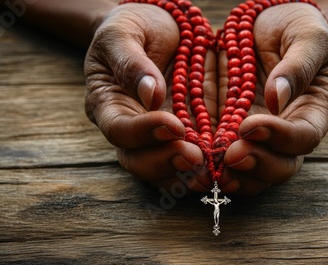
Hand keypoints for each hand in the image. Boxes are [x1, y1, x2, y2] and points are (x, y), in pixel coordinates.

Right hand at [84, 4, 217, 191]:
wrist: (154, 27)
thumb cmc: (133, 27)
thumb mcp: (123, 32)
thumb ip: (132, 62)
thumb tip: (151, 95)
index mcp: (107, 105)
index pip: (119, 129)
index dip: (144, 132)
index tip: (174, 125)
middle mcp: (128, 128)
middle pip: (137, 160)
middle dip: (166, 162)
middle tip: (195, 159)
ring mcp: (153, 137)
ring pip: (161, 170)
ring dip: (184, 175)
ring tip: (209, 174)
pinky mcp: (179, 137)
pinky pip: (184, 162)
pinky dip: (200, 169)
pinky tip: (220, 170)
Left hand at [218, 3, 327, 194]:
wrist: (269, 23)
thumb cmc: (296, 27)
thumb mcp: (307, 37)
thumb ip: (297, 67)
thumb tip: (277, 99)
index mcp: (316, 110)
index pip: (304, 136)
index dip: (280, 137)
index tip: (251, 125)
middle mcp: (292, 131)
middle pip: (283, 165)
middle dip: (257, 164)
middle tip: (231, 155)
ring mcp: (264, 138)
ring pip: (257, 172)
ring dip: (235, 176)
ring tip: (213, 170)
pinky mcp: (235, 134)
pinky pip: (231, 162)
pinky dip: (216, 168)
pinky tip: (198, 168)